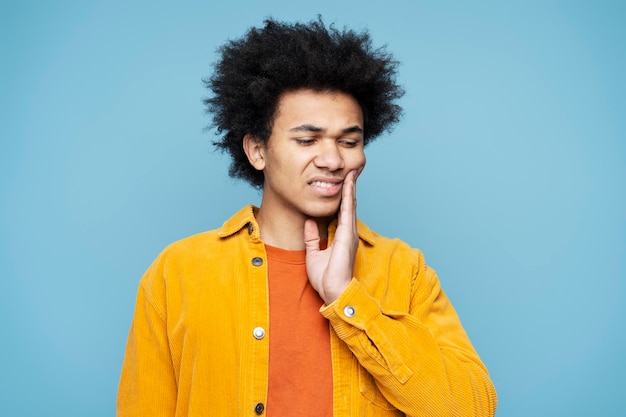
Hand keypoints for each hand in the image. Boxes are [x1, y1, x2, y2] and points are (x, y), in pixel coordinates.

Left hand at [304, 169, 358, 303]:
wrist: (334, 291)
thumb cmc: (326, 277)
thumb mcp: (314, 253)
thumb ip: (312, 236)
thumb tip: (309, 220)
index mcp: (341, 236)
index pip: (342, 211)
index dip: (342, 196)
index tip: (341, 181)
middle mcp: (348, 232)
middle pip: (349, 204)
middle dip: (349, 187)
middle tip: (350, 170)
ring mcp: (349, 232)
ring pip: (350, 204)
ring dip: (350, 187)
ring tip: (351, 171)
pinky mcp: (347, 235)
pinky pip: (348, 210)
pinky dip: (348, 196)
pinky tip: (348, 183)